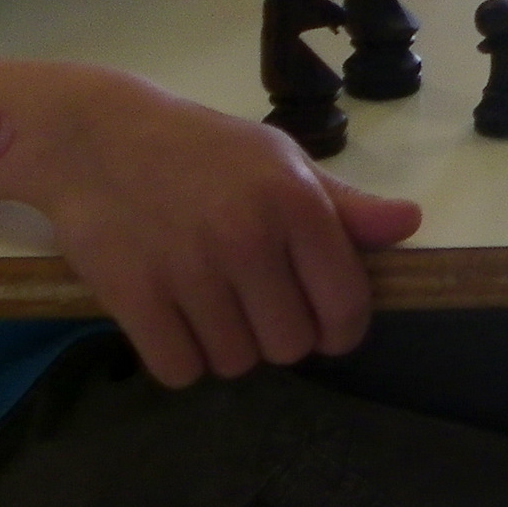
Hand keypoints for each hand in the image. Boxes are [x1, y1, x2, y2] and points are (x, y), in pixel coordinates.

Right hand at [33, 76, 421, 387]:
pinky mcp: (135, 297)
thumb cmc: (200, 148)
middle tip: (252, 302)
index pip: (345, 305)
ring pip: (235, 363)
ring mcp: (191, 270)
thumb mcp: (280, 160)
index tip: (324, 326)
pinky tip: (174, 319)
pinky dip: (180, 358)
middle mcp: (249, 239)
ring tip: (208, 303)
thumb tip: (409, 224)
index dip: (341, 330)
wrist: (98, 136)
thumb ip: (344, 206)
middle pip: (290, 346)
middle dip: (277, 335)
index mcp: (295, 204)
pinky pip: (180, 370)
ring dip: (226, 346)